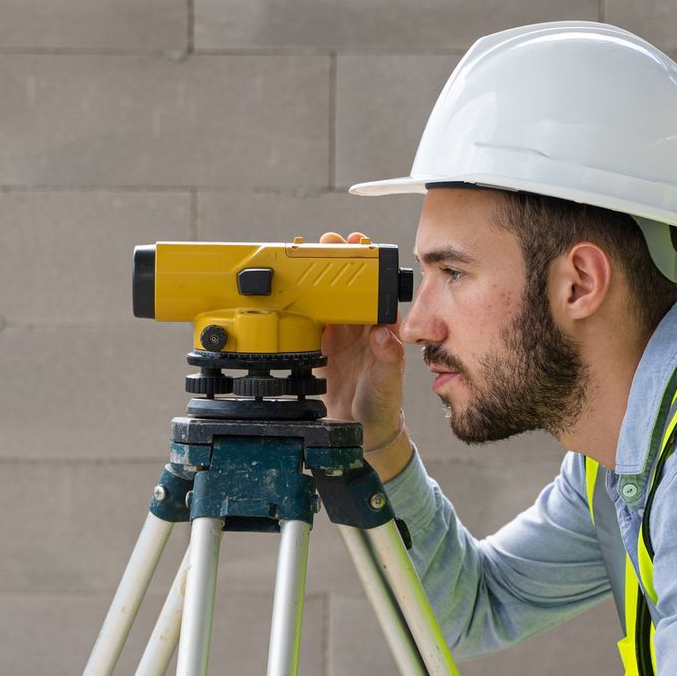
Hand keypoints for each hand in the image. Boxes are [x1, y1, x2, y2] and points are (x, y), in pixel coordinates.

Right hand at [316, 233, 407, 449]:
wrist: (361, 432)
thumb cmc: (383, 406)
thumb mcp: (388, 383)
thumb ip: (388, 358)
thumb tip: (383, 333)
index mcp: (380, 328)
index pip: (374, 289)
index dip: (366, 266)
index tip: (358, 247)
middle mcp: (359, 328)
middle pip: (347, 287)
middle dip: (337, 262)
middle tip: (326, 243)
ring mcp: (338, 336)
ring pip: (325, 300)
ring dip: (315, 280)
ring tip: (303, 259)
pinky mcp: (319, 348)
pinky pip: (307, 322)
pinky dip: (298, 308)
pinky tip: (288, 294)